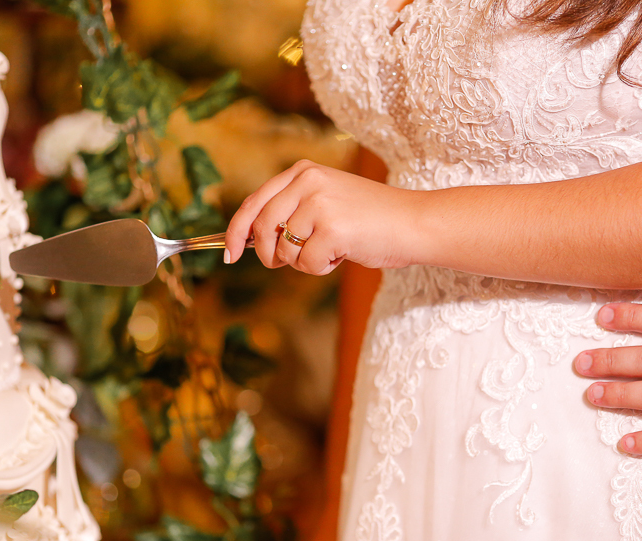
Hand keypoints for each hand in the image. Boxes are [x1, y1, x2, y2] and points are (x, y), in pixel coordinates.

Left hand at [223, 160, 422, 274]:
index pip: (253, 203)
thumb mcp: (326, 201)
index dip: (235, 232)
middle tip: (287, 262)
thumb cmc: (371, 219)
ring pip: (284, 250)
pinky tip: (343, 254)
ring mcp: (319, 204)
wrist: (413, 222)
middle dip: (268, 255)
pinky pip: (306, 264)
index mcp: (302, 171)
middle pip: (261, 230)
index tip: (229, 254)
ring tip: (331, 249)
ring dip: (302, 262)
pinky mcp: (332, 228)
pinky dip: (322, 268)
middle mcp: (307, 181)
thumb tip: (250, 240)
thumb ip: (291, 212)